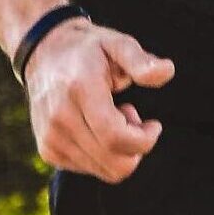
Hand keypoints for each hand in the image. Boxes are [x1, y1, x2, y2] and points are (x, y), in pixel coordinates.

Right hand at [24, 16, 174, 182]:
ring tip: (113, 117)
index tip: (155, 125)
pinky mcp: (47, 151)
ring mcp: (51, 138)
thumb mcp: (117, 43)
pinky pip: (89, 169)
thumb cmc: (88, 49)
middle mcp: (61, 119)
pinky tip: (97, 125)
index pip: (115, 137)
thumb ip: (141, 60)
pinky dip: (103, 154)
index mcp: (81, 90)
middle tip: (132, 116)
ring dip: (119, 150)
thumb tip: (168, 71)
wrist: (45, 53)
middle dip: (135, 146)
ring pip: (103, 171)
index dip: (144, 140)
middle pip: (113, 162)